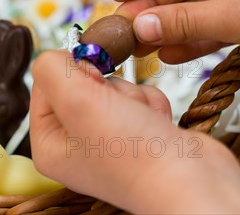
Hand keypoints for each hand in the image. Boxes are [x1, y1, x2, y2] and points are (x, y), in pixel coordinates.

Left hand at [30, 50, 239, 213]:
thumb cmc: (134, 153)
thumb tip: (55, 56)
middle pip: (80, 83)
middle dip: (106, 87)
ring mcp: (109, 139)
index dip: (68, 73)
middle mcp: (76, 143)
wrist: (196, 184)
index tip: (90, 78)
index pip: (43, 85)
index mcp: (49, 143)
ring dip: (131, 95)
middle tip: (116, 106)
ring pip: (113, 87)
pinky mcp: (139, 133)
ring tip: (141, 120)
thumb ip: (51, 68)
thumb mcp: (76, 100)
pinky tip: (157, 124)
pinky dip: (150, 104)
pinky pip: (138, 97)